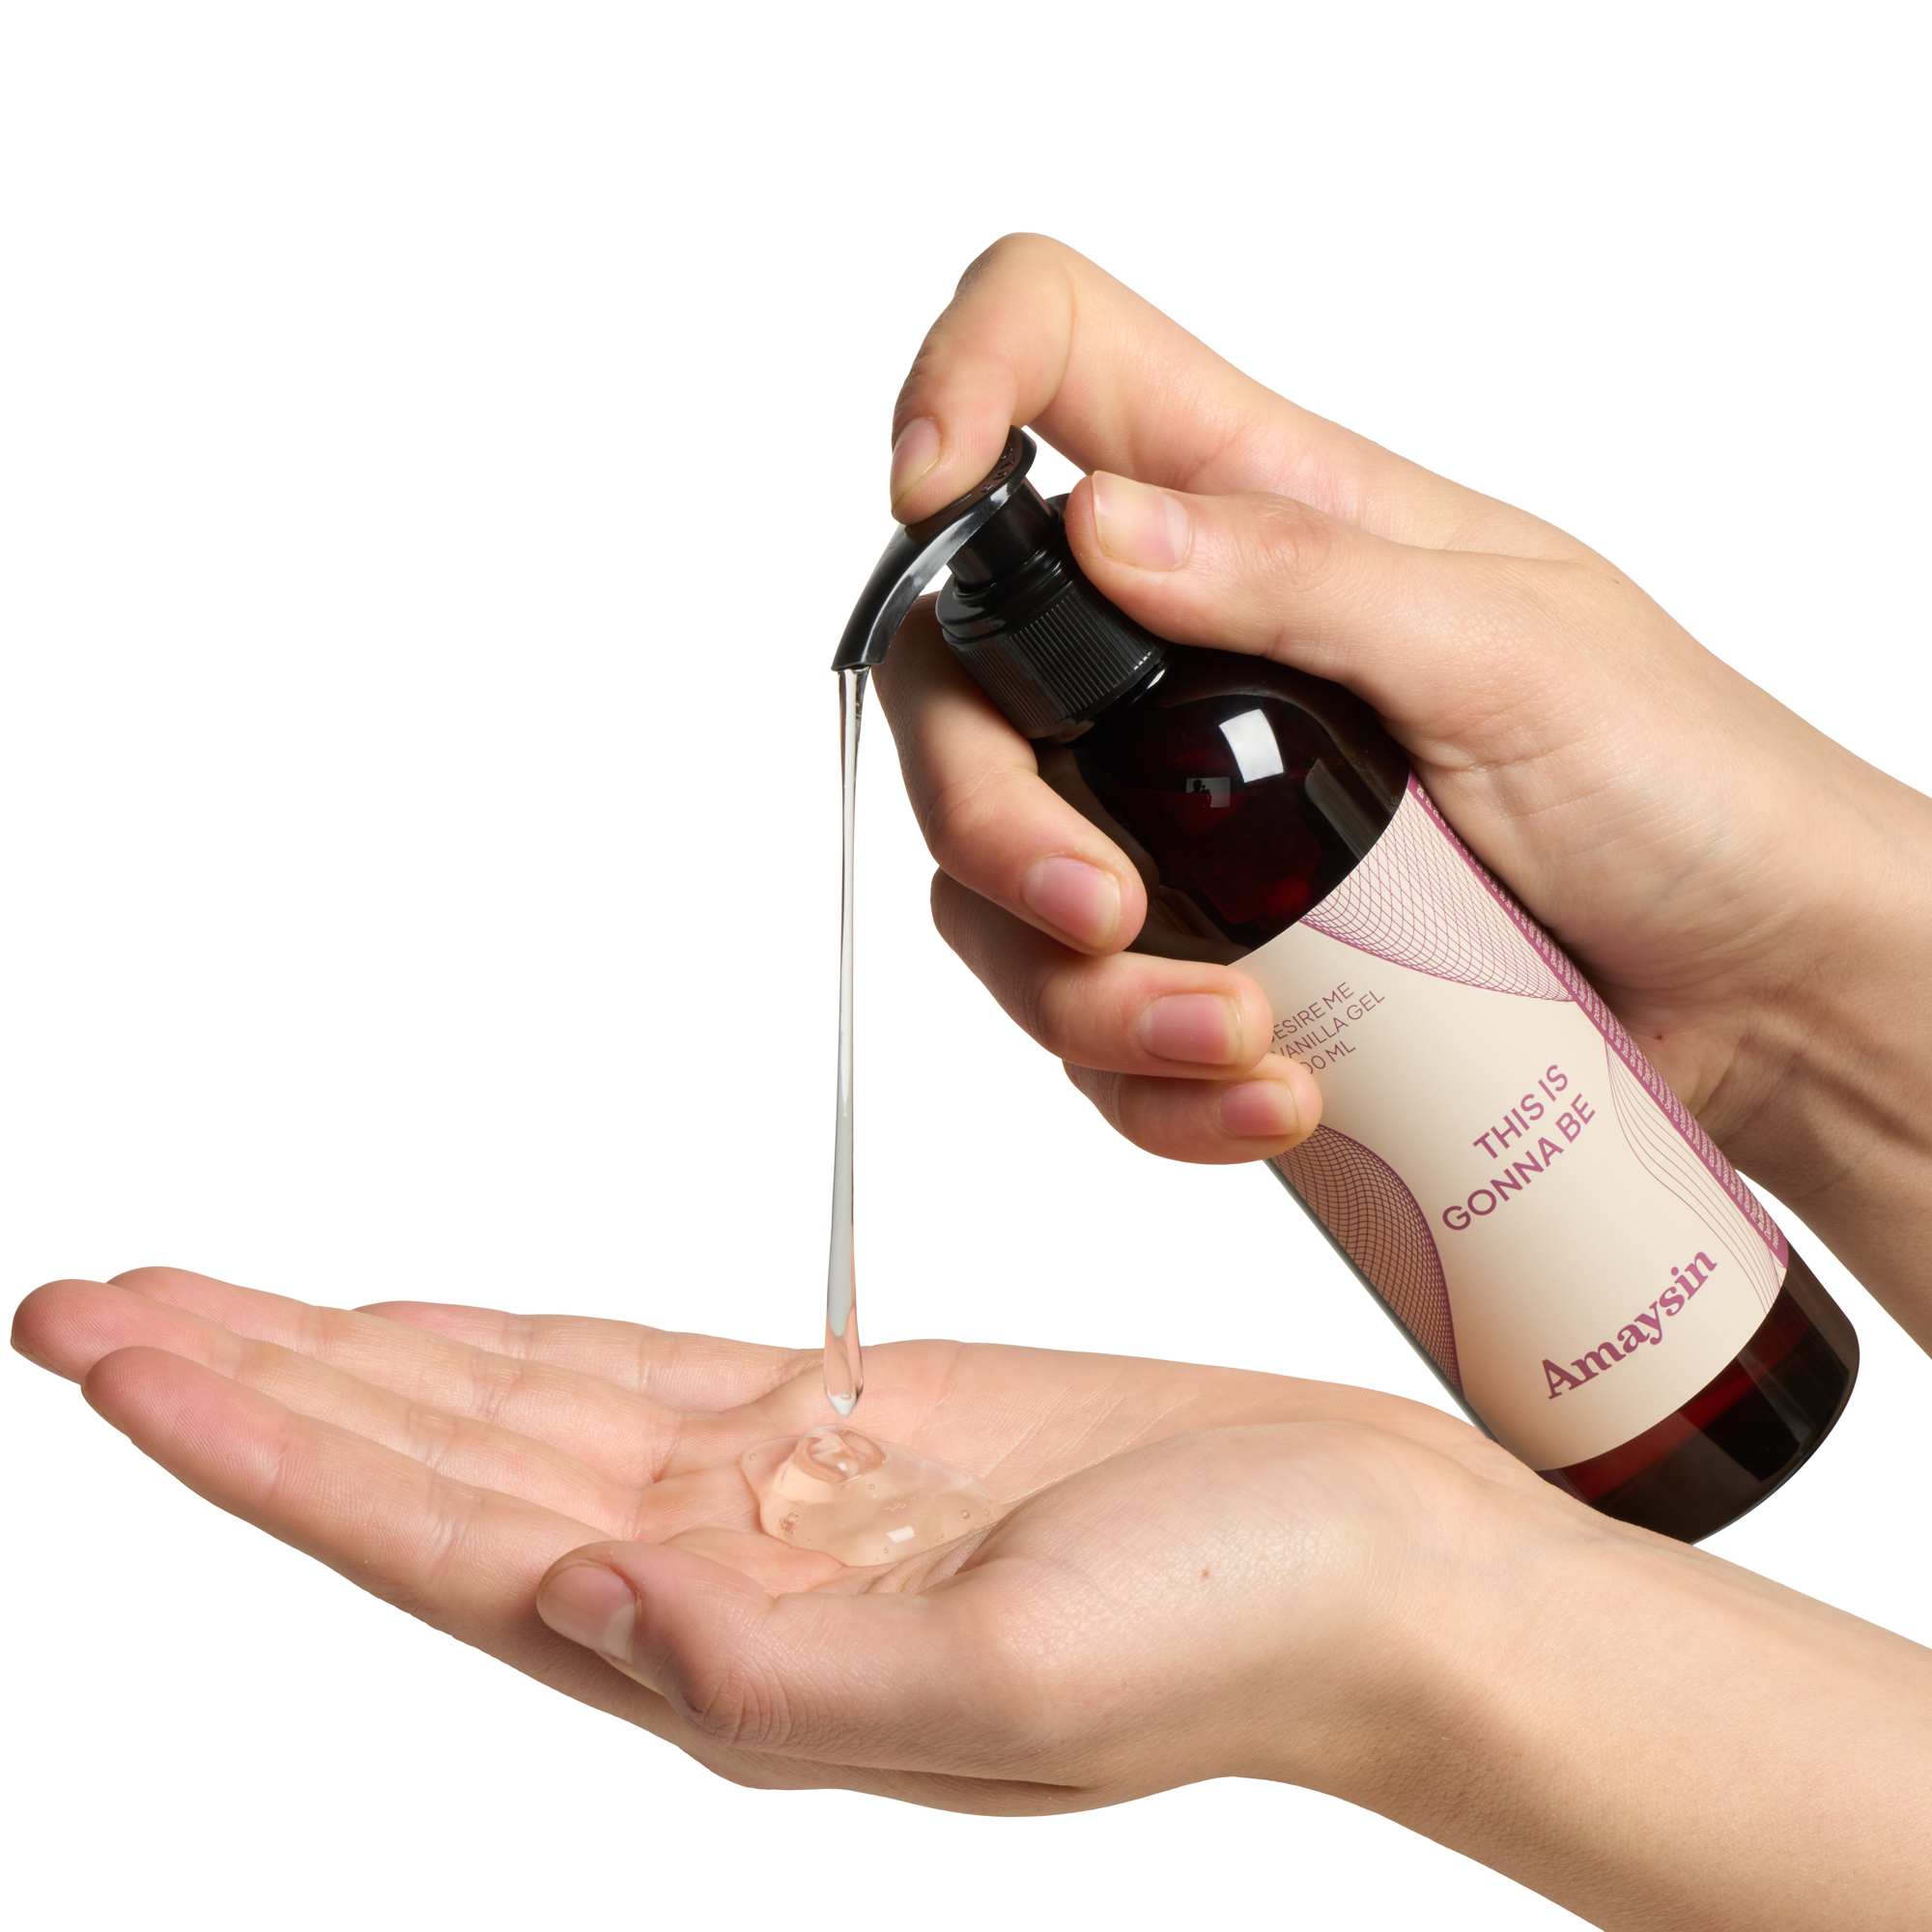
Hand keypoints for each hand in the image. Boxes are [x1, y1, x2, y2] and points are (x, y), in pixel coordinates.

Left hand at [18, 1266, 1931, 1928]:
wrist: (1377, 1566)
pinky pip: (635, 1368)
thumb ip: (775, 1676)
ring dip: (356, 1356)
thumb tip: (569, 1605)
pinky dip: (512, 1342)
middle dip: (256, 1383)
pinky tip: (432, 1329)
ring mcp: (782, 1499)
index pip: (435, 1541)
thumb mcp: (1018, 1685)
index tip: (118, 1353)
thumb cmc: (1246, 1626)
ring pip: (512, 1408)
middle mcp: (724, 1585)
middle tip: (88, 1304)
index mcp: (735, 1662)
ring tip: (208, 1306)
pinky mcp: (855, 1418)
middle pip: (434, 1465)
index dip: (265, 1449)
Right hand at [873, 236, 1931, 1338]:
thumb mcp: (1515, 652)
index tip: (927, 493)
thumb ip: (1307, 578)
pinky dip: (1148, 1081)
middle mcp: (1194, 650)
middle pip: (965, 684)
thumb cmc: (1686, 785)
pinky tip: (1266, 1100)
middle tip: (1101, 909)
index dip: (957, 384)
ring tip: (1243, 1044)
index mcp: (1267, 510)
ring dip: (1083, 991)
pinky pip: (1091, 1017)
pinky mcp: (1209, 946)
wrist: (1758, 990)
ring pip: (1002, 883)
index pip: (1057, 358)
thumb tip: (1100, 527)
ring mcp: (1186, 809)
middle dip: (986, 812)